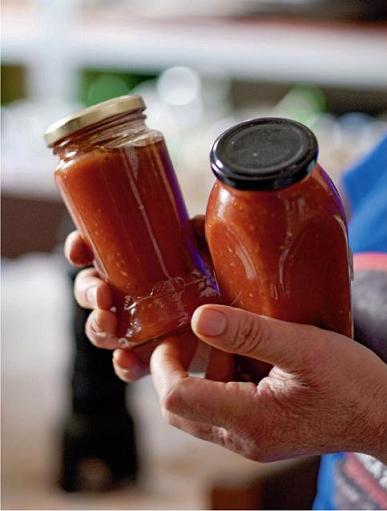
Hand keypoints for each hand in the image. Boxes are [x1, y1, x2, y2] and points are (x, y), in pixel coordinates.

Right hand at [64, 216, 218, 381]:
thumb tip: (193, 225)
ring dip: (98, 326)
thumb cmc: (221, 281)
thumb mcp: (213, 253)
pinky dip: (123, 363)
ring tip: (109, 323)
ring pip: (102, 329)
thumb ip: (203, 236)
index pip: (97, 252)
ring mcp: (138, 327)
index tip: (78, 250)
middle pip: (91, 291)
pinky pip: (128, 364)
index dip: (79, 249)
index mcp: (135, 265)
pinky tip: (127, 359)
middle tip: (102, 294)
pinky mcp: (154, 356)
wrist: (241, 322)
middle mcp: (130, 295)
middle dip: (87, 291)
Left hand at [150, 304, 386, 462]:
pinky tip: (248, 356)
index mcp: (249, 421)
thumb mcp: (303, 346)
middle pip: (178, 410)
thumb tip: (199, 318)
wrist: (384, 416)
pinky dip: (221, 379)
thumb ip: (249, 333)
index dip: (166, 363)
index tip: (180, 331)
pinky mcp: (258, 433)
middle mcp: (241, 439)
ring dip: (202, 371)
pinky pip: (220, 408)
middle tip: (198, 333)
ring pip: (197, 409)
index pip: (175, 399)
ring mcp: (249, 440)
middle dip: (178, 367)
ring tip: (233, 341)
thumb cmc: (352, 382)